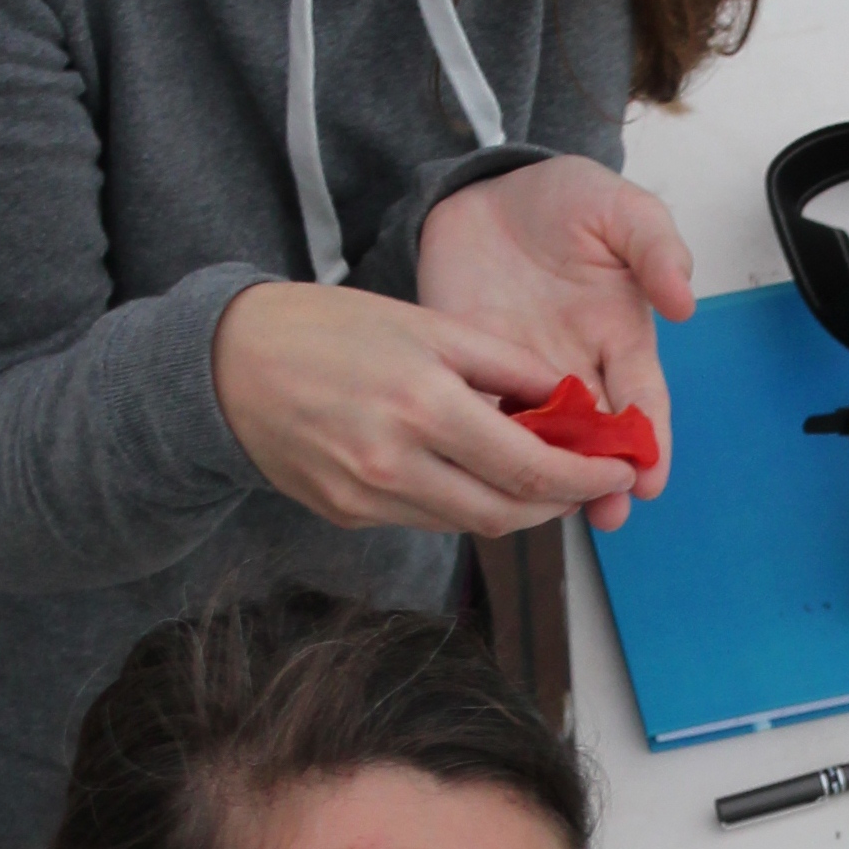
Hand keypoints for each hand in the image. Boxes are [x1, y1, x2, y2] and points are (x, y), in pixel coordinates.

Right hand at [211, 281, 638, 537]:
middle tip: (591, 480)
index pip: (528, 467)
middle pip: (505, 513)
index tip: (618, 469)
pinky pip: (426, 519)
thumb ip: (504, 365)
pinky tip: (476, 474)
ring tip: (543, 476)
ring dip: (515, 507)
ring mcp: (366, 498)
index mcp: (421, 404)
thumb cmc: (328, 329)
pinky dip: (464, 502)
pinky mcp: (346, 515)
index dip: (584, 478)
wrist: (229, 364)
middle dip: (559, 502)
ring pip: (468, 524)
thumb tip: (570, 397)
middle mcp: (393, 463)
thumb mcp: (426, 325)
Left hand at [415, 156, 694, 527]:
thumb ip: (655, 246)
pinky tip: (484, 474)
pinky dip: (484, 449)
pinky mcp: (470, 376)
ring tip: (549, 509)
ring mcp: (522, 379)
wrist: (483, 193)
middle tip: (608, 512)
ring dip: (546, 480)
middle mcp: (577, 371)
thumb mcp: (618, 207)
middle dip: (605, 479)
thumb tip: (684, 300)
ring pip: (541, 444)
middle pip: (596, 439)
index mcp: (620, 339)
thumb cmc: (561, 201)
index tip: (651, 476)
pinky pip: (481, 420)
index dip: (651, 441)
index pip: (643, 401)